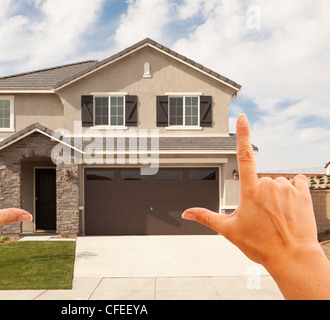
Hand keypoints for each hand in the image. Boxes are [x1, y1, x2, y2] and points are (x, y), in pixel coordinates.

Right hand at [182, 114, 329, 298]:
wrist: (292, 258)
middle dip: (259, 193)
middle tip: (261, 215)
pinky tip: (290, 206)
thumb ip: (206, 217)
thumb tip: (186, 213)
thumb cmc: (261, 245)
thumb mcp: (229, 231)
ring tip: (276, 215)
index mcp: (249, 191)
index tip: (243, 117)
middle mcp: (269, 185)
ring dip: (276, 194)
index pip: (244, 156)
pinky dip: (293, 191)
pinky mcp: (303, 193)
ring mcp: (287, 188)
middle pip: (260, 179)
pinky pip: (296, 182)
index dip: (242, 134)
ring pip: (277, 182)